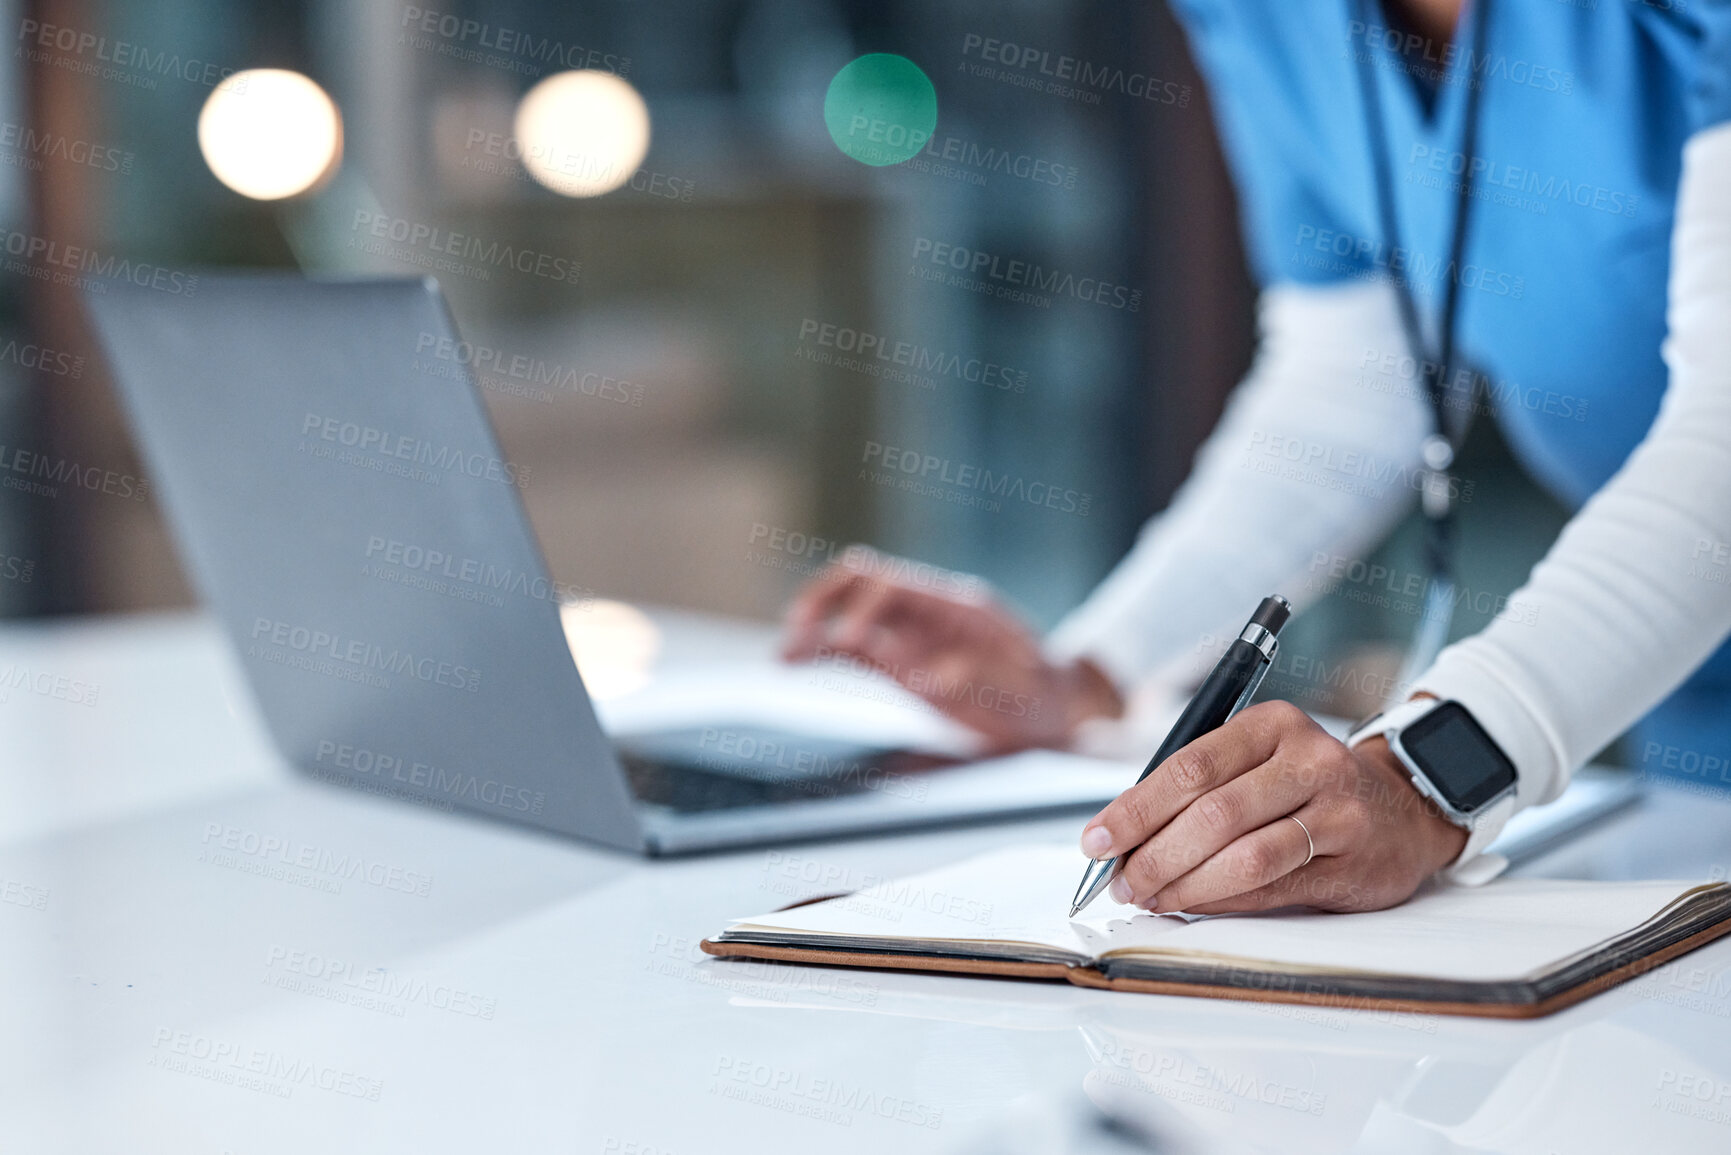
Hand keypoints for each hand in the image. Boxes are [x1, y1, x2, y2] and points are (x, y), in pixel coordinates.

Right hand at [779, 548, 1122, 751]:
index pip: (896, 585)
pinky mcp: (897, 663)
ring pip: (847, 611)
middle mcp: (925, 611)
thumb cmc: (1044, 693)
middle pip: (862, 580)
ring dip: (814, 624)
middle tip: (798, 630)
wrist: (1054, 708)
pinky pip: (849, 648)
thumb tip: (942, 675)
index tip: (852, 641)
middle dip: (826, 598)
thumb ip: (986, 678)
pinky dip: (819, 651)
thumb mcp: (1026, 687)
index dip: (867, 607)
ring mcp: (908, 634)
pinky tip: (793, 661)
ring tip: (786, 652)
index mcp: (956, 605)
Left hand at [1078, 700, 1467, 913]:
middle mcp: (1308, 758)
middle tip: (1121, 883)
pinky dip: (1223, 900)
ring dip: (1185, 884)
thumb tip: (1121, 836)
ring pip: (1243, 853)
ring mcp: (1336, 808)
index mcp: (1270, 723)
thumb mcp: (1257, 761)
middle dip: (1153, 855)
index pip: (1188, 766)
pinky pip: (1274, 885)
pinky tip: (1193, 905)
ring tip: (1150, 898)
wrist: (1404, 807)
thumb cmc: (1306, 785)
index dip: (1135, 809)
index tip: (1095, 841)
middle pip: (1212, 812)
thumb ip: (1198, 787)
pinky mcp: (1352, 858)